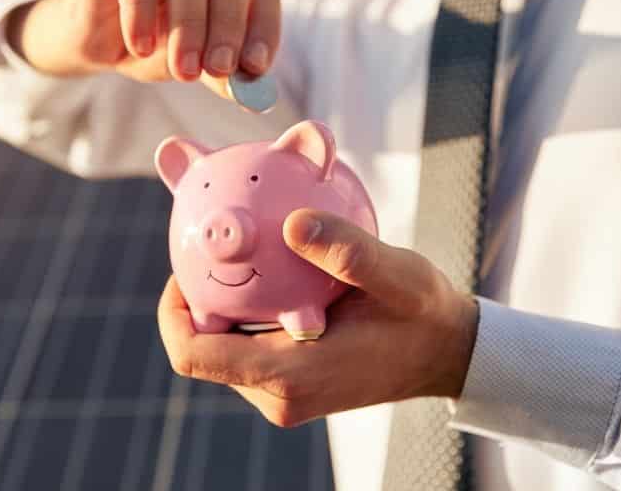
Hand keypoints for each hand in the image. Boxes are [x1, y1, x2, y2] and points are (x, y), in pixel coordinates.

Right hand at [7, 0, 280, 97]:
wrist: (95, 41)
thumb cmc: (154, 43)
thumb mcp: (196, 63)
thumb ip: (223, 72)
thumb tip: (252, 93)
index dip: (264, 25)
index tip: (256, 67)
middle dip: (228, 23)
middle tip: (220, 69)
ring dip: (189, 23)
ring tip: (183, 70)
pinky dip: (141, 13)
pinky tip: (140, 47)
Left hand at [157, 209, 479, 426]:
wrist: (448, 354)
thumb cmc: (423, 315)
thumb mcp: (397, 275)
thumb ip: (348, 252)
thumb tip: (294, 222)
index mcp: (290, 374)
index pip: (194, 354)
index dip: (172, 311)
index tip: (187, 267)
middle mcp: (279, 395)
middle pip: (203, 350)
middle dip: (199, 301)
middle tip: (222, 250)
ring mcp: (284, 397)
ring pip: (223, 350)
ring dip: (225, 308)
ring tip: (248, 261)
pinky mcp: (293, 389)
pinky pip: (247, 352)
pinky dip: (248, 318)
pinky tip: (273, 280)